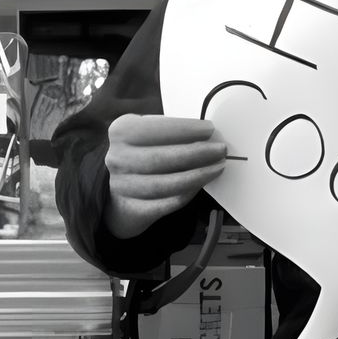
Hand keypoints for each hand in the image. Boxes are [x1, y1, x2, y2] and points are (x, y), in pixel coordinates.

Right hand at [103, 114, 230, 237]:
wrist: (118, 192)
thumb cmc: (140, 154)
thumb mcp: (146, 134)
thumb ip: (169, 131)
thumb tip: (205, 135)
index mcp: (121, 132)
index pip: (153, 129)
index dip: (184, 129)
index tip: (209, 129)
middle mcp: (118, 158)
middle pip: (161, 158)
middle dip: (197, 153)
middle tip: (220, 150)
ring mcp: (123, 186)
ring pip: (166, 184)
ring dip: (198, 176)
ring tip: (217, 167)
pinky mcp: (133, 209)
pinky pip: (166, 204)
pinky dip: (187, 194)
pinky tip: (201, 185)